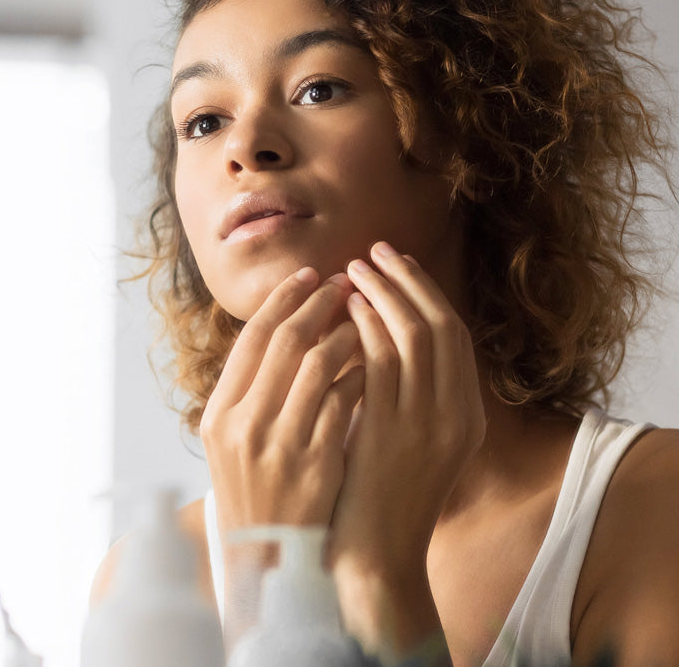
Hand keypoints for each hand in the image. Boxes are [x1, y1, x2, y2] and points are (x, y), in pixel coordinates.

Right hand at [201, 267, 365, 533]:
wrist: (269, 558)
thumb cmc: (255, 493)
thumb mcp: (232, 443)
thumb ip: (249, 392)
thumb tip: (282, 329)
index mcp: (219, 415)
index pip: (251, 339)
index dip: (283, 301)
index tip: (310, 276)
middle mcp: (243, 426)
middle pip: (284, 343)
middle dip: (318, 304)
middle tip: (346, 281)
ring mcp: (279, 446)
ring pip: (318, 366)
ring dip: (346, 333)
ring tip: (365, 316)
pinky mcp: (317, 465)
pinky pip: (345, 403)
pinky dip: (361, 375)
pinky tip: (377, 362)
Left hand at [328, 241, 485, 659]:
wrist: (373, 555)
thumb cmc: (377, 498)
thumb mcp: (402, 441)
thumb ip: (400, 394)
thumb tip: (372, 338)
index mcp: (466, 416)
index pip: (453, 335)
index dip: (424, 293)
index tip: (396, 264)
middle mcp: (456, 415)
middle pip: (440, 325)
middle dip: (406, 282)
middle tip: (372, 252)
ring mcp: (429, 425)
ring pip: (413, 337)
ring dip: (382, 296)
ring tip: (351, 271)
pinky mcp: (394, 434)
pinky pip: (383, 364)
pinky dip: (366, 329)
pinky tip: (343, 311)